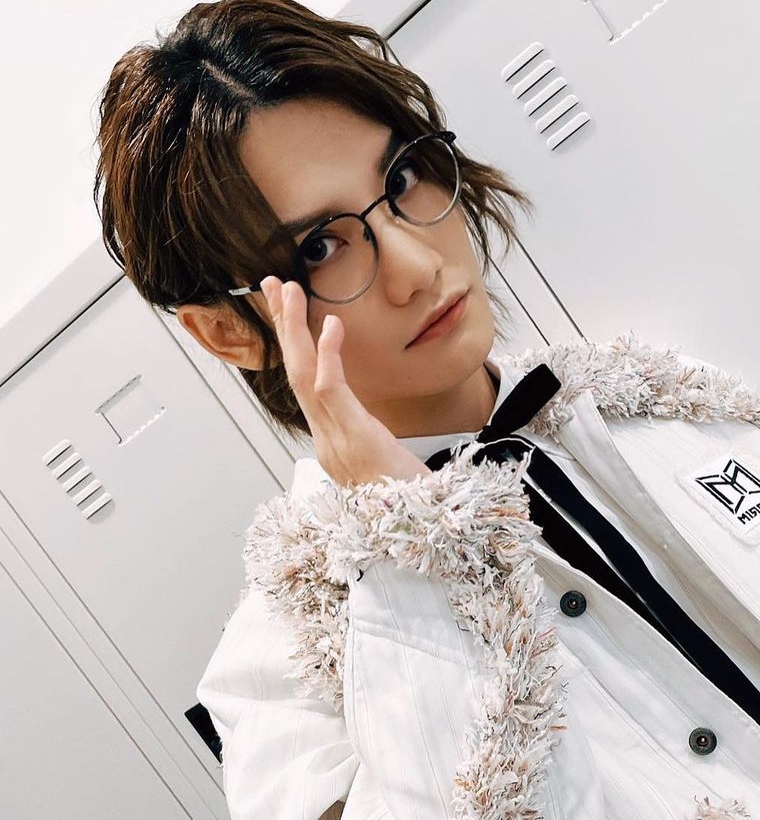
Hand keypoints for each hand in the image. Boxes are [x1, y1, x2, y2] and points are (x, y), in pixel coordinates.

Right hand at [261, 275, 430, 487]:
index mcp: (334, 446)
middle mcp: (328, 442)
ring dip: (294, 330)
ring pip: (304, 376)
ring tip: (288, 289)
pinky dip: (329, 355)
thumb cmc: (416, 505)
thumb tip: (373, 436)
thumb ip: (376, 451)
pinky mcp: (355, 439)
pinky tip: (330, 324)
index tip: (291, 313)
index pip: (308, 387)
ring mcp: (337, 441)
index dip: (296, 348)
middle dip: (283, 327)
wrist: (427, 533)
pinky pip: (333, 391)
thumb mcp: (391, 472)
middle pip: (296, 374)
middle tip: (272, 285)